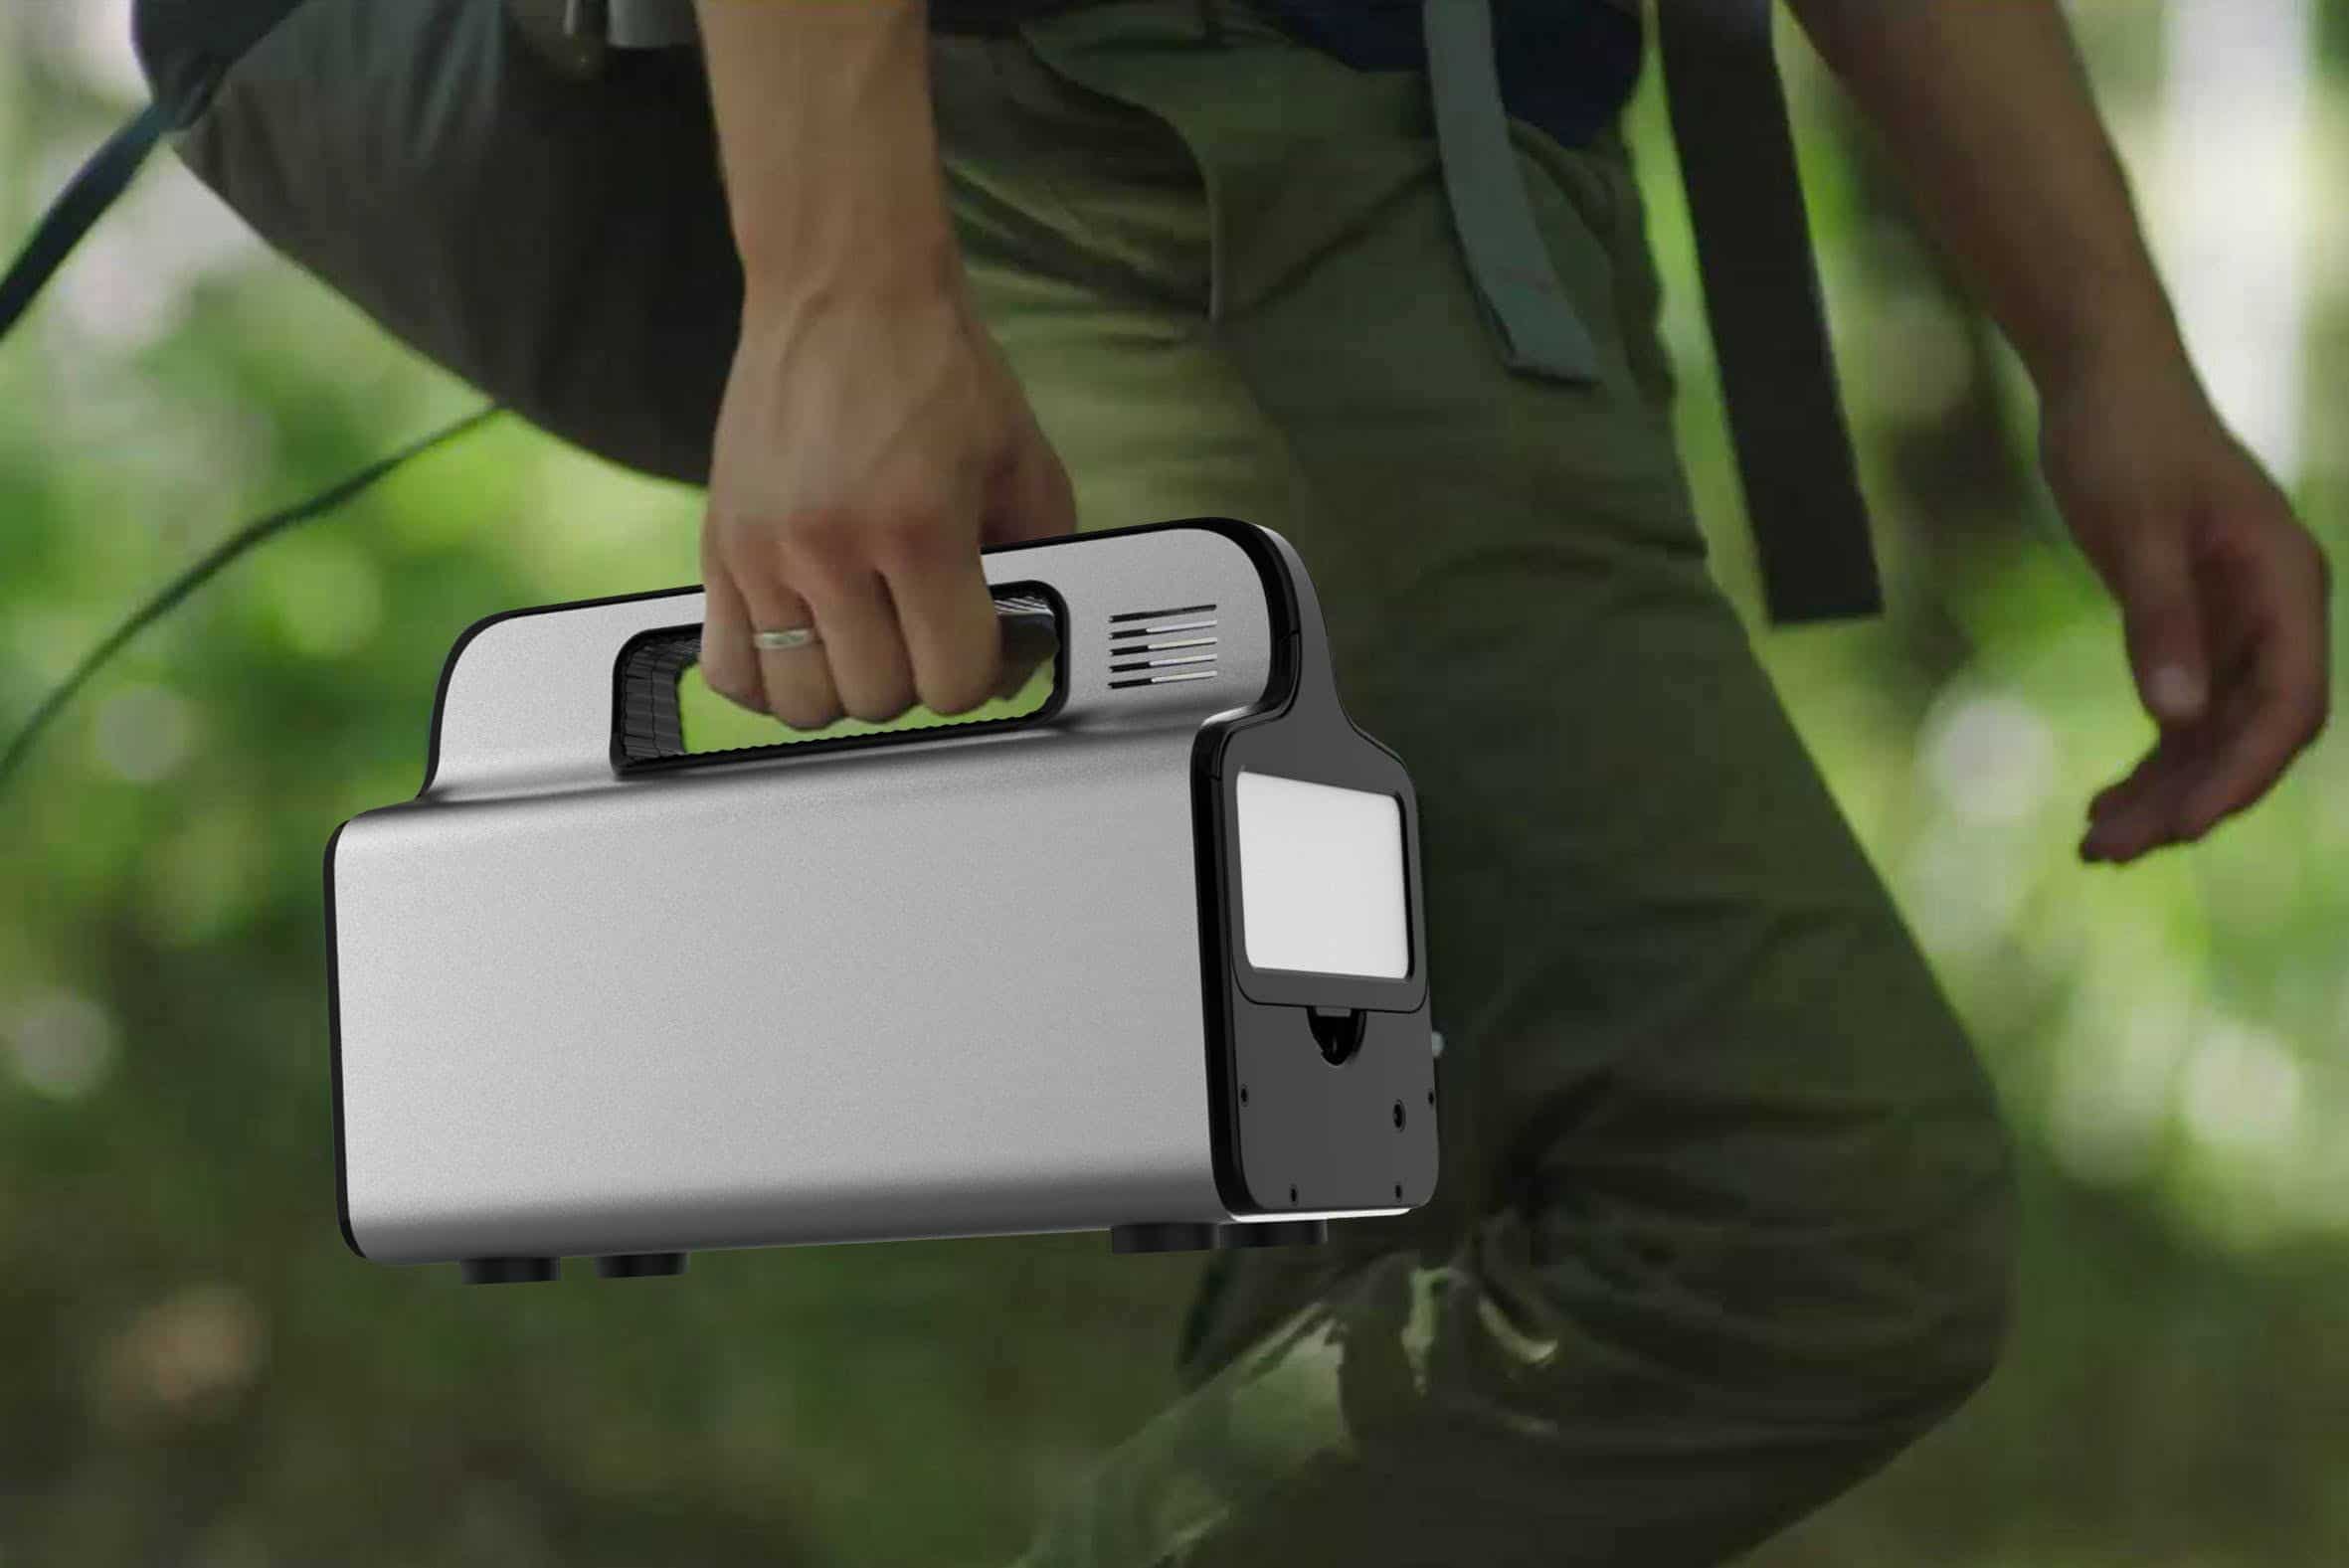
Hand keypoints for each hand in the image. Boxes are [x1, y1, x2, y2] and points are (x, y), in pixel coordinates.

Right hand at [698, 275, 1076, 728]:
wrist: (845, 286)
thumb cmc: (934, 365)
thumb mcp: (1025, 463)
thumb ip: (1037, 563)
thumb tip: (1023, 650)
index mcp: (919, 528)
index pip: (951, 681)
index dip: (979, 674)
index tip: (980, 646)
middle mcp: (831, 547)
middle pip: (877, 698)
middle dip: (914, 677)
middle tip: (924, 633)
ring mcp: (765, 552)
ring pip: (801, 699)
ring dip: (843, 687)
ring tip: (864, 645)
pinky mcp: (719, 545)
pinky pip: (727, 668)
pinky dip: (767, 681)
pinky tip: (801, 650)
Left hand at [2042, 357, 2331, 863]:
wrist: (2103, 384)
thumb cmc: (2125, 441)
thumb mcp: (2136, 530)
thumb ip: (2159, 621)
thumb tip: (2175, 717)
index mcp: (2285, 585)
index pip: (2288, 705)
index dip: (2242, 772)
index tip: (2184, 826)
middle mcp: (2275, 613)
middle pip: (2250, 734)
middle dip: (2189, 798)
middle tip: (2109, 853)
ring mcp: (2236, 624)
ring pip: (2213, 735)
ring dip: (2162, 792)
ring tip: (2095, 848)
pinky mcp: (2192, 628)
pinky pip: (2183, 715)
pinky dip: (2150, 761)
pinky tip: (2103, 806)